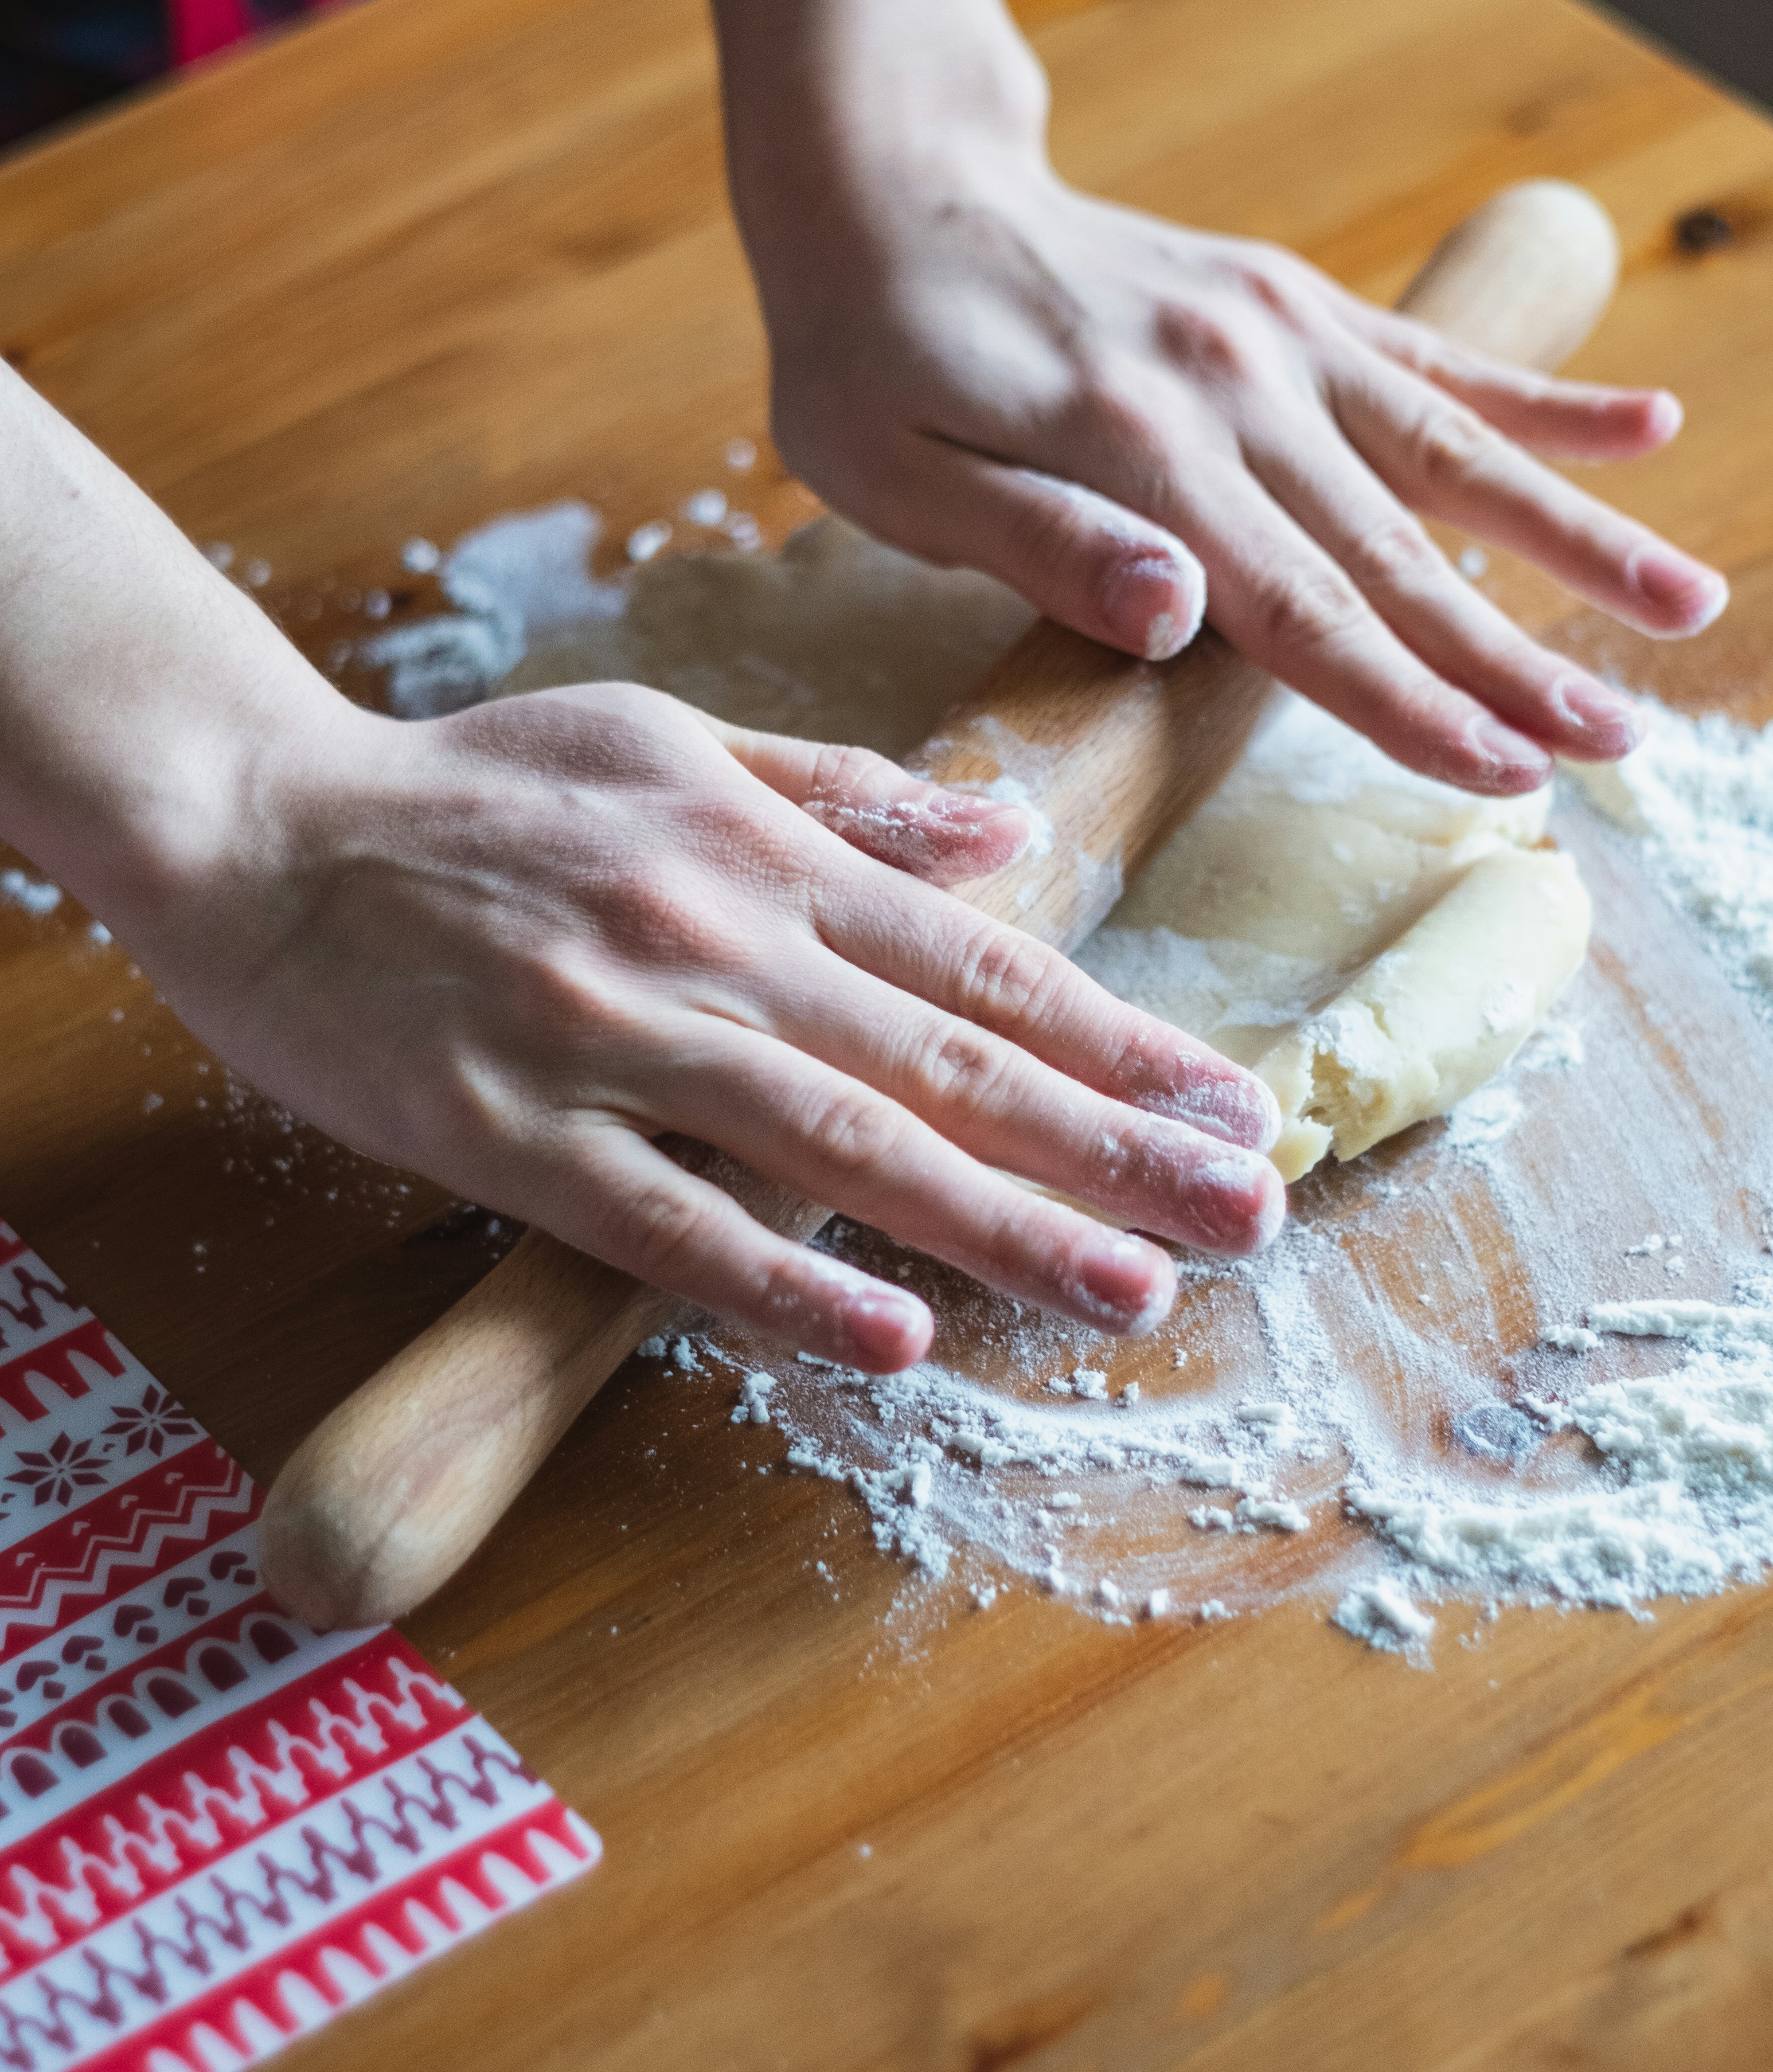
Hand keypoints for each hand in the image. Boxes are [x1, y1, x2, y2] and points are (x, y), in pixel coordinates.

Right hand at [125, 682, 1281, 1369]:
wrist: (259, 821)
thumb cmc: (473, 786)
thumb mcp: (668, 738)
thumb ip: (842, 794)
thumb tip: (1001, 830)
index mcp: (758, 849)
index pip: (976, 960)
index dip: (1116, 1038)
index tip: (1230, 1100)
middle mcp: (713, 938)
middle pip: (944, 1059)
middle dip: (1111, 1142)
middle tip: (1251, 1208)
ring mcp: (613, 1039)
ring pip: (837, 1142)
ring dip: (998, 1222)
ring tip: (1131, 1288)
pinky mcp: (511, 1132)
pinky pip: (667, 1223)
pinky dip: (783, 1277)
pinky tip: (893, 1333)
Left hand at [747, 124, 1726, 797]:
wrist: (888, 185)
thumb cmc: (869, 358)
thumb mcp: (892, 472)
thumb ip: (1036, 542)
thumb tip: (1178, 614)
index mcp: (1140, 451)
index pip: (1298, 609)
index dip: (1404, 701)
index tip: (1503, 771)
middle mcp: (1236, 388)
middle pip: (1398, 552)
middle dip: (1514, 658)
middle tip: (1622, 742)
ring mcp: (1278, 335)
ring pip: (1455, 452)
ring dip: (1577, 534)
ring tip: (1687, 602)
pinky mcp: (1290, 302)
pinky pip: (1433, 355)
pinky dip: (1541, 393)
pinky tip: (1649, 422)